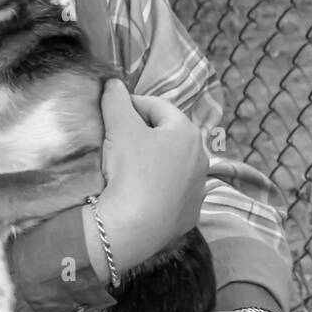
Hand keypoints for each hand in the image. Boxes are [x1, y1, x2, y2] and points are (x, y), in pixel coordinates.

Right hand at [91, 81, 207, 275]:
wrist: (132, 227)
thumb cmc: (130, 170)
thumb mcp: (119, 127)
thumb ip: (115, 99)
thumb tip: (113, 83)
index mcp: (187, 132)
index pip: (157, 107)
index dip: (131, 103)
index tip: (111, 110)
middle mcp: (201, 158)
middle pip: (167, 136)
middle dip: (143, 133)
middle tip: (116, 139)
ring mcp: (197, 190)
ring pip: (171, 166)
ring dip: (151, 162)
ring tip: (125, 168)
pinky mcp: (188, 215)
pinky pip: (170, 194)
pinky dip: (156, 189)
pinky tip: (137, 194)